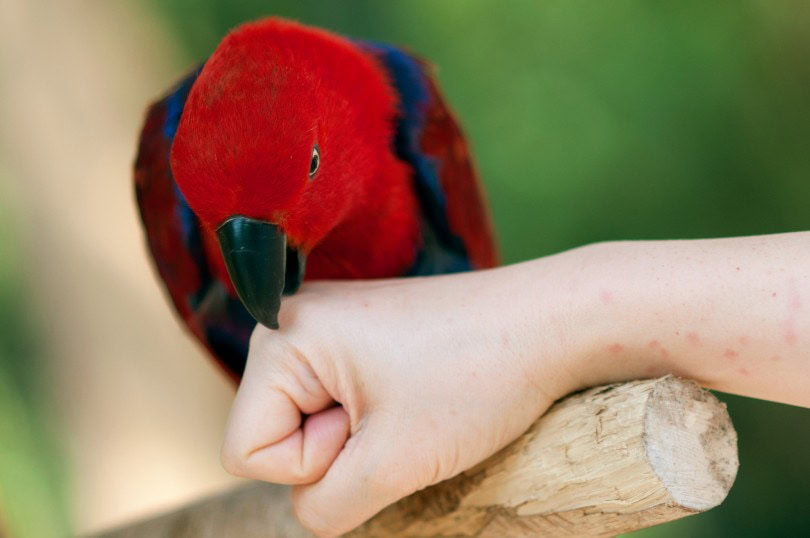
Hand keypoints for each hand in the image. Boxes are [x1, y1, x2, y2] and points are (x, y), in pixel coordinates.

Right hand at [220, 265, 578, 536]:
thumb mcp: (390, 463)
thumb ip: (325, 506)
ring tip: (413, 404)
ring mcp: (328, 326)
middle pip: (272, 432)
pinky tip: (416, 397)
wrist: (548, 323)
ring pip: (307, 422)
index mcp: (283, 337)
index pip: (244, 451)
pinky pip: (336, 402)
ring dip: (358, 435)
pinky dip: (372, 417)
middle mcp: (294, 322)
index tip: (374, 427)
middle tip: (399, 415)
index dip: (310, 464)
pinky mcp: (359, 336)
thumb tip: (307, 508)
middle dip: (335, 448)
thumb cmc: (475, 379)